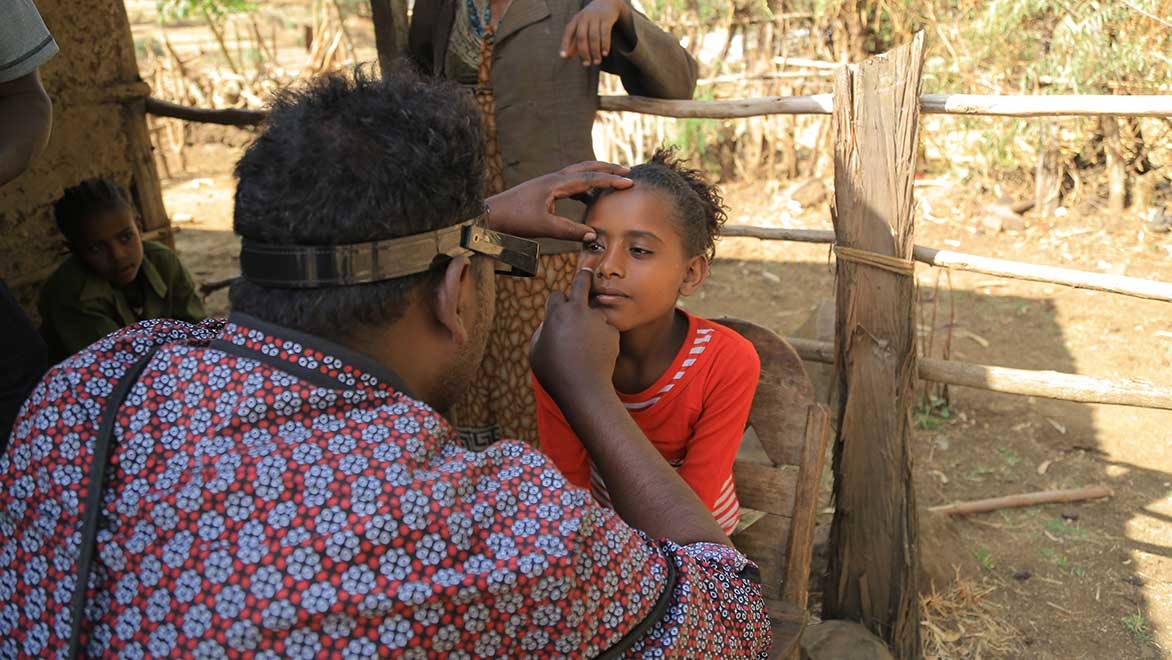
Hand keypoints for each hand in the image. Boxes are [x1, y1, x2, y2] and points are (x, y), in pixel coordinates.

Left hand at [484, 161, 631, 241]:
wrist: (491, 213)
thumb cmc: (515, 219)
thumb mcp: (544, 227)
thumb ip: (570, 231)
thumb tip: (593, 235)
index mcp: (557, 183)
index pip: (590, 178)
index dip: (611, 180)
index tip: (629, 182)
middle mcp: (555, 178)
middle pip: (587, 168)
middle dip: (608, 169)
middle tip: (627, 172)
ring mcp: (550, 182)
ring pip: (579, 174)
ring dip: (597, 176)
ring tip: (613, 183)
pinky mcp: (545, 190)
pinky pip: (571, 184)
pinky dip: (585, 188)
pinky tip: (589, 199)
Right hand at [530, 267, 618, 400]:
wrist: (584, 389)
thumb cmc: (555, 373)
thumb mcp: (536, 352)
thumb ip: (541, 332)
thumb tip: (548, 324)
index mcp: (557, 313)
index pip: (556, 295)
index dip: (556, 304)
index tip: (557, 309)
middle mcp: (579, 310)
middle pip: (582, 282)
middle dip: (583, 275)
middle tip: (586, 271)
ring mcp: (598, 320)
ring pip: (594, 313)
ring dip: (590, 323)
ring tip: (585, 348)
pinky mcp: (612, 332)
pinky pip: (604, 331)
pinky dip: (601, 339)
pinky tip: (595, 355)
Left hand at [560, 0, 629, 65]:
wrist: (607, 3)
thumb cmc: (591, 19)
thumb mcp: (581, 27)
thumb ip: (574, 41)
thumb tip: (567, 56)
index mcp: (575, 20)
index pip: (568, 33)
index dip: (565, 44)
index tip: (563, 56)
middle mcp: (584, 18)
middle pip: (581, 37)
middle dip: (583, 52)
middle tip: (587, 64)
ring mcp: (595, 17)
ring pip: (594, 36)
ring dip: (595, 51)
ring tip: (597, 61)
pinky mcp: (606, 19)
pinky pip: (605, 33)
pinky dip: (605, 44)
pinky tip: (605, 53)